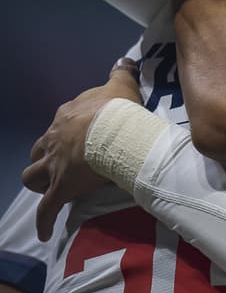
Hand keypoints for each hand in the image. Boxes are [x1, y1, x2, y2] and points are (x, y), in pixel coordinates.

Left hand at [22, 60, 142, 240]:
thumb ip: (121, 73)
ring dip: (39, 181)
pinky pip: (47, 209)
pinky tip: (43, 232)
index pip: (60, 124)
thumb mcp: (121, 85)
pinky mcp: (60, 188)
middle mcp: (54, 139)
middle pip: (39, 150)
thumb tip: (125, 60)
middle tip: (61, 163)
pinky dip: (44, 221)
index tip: (83, 135)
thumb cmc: (118, 110)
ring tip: (50, 188)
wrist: (113, 132)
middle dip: (46, 158)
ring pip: (33, 176)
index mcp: (67, 117)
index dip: (68, 131)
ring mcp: (55, 165)